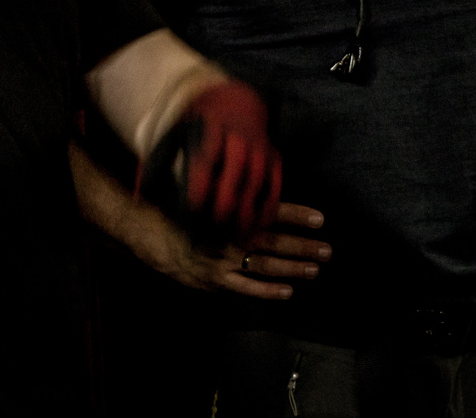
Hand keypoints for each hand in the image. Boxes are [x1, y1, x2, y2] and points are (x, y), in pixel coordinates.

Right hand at [126, 202, 329, 298]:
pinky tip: (288, 292)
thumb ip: (233, 193)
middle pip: (274, 241)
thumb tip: (260, 184)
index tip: (320, 218)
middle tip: (327, 249)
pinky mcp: (215, 280)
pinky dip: (268, 291)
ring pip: (265, 266)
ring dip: (293, 268)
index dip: (296, 214)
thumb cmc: (180, 211)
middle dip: (303, 245)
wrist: (148, 234)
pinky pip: (246, 288)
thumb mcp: (206, 194)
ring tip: (315, 269)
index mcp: (230, 212)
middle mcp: (229, 236)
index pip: (270, 211)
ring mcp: (223, 261)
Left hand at [138, 78, 281, 245]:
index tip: (190, 212)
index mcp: (209, 130)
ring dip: (244, 217)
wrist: (235, 100)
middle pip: (233, 179)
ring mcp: (259, 149)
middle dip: (222, 209)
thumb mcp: (174, 133)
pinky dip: (266, 212)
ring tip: (231, 240)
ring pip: (255, 187)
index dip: (199, 191)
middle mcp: (238, 139)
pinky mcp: (274, 158)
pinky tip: (254, 231)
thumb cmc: (198, 124)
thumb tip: (138, 196)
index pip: (205, 164)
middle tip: (210, 233)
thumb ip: (156, 162)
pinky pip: (274, 189)